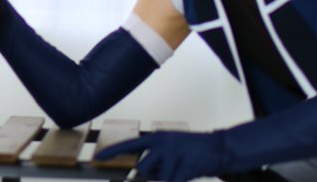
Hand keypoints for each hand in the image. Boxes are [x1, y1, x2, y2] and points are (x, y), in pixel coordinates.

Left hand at [95, 131, 224, 181]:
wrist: (217, 147)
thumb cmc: (189, 150)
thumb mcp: (169, 148)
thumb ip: (154, 159)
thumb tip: (140, 174)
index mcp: (156, 137)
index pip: (130, 144)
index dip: (113, 152)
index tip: (99, 157)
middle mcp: (162, 143)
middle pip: (143, 169)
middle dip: (152, 175)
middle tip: (168, 169)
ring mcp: (173, 153)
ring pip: (158, 178)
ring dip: (168, 178)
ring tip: (180, 169)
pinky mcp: (185, 165)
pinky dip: (177, 180)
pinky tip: (187, 172)